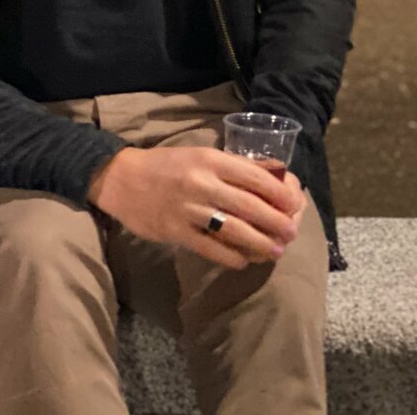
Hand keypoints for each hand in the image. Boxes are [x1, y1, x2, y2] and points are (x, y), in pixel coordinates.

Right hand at [87, 146, 303, 269]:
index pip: (255, 177)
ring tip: (276, 251)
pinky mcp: (174, 232)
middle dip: (275, 222)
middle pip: (249, 205)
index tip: (295, 205)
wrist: (122, 179)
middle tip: (292, 233)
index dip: (279, 193)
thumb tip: (277, 174)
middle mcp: (202, 184)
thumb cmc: (169, 165)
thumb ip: (238, 165)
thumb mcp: (204, 155)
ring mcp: (187, 210)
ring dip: (259, 243)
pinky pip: (209, 248)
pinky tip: (244, 261)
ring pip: (232, 229)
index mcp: (212, 161)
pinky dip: (230, 256)